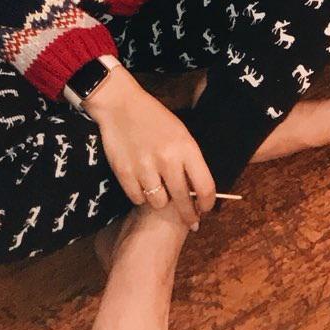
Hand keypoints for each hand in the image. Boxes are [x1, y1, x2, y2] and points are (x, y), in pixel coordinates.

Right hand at [84, 69, 215, 229]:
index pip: (205, 186)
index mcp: (186, 147)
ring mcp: (145, 168)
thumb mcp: (180, 134)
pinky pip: (138, 199)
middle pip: (183, 201)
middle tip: (191, 223)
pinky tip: (141, 183)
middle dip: (188, 215)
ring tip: (158, 189)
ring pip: (159, 203)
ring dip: (160, 200)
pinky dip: (140, 195)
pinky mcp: (125, 174)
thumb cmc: (155, 119)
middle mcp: (168, 160)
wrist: (121, 106)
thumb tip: (197, 191)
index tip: (205, 209)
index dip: (207, 203)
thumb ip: (189, 160)